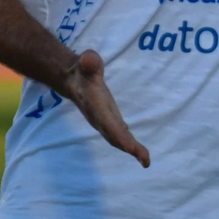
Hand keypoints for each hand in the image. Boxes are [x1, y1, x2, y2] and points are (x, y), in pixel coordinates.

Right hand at [61, 49, 149, 167]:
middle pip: (115, 136)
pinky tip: (140, 153)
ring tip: (146, 161)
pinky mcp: (110, 121)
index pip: (108, 123)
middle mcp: (100, 119)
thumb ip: (88, 62)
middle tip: (145, 159)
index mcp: (96, 108)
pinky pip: (121, 135)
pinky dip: (130, 144)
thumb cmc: (83, 72)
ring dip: (132, 150)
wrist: (73, 81)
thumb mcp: (85, 64)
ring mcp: (105, 122)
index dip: (119, 135)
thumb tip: (89, 57)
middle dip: (129, 147)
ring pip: (118, 139)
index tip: (131, 147)